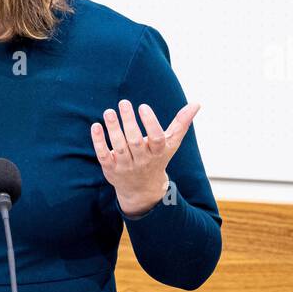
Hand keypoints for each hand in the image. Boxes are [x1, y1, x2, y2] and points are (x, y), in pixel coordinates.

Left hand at [91, 99, 200, 216]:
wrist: (142, 189)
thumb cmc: (157, 159)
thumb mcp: (170, 144)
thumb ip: (181, 124)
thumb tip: (196, 103)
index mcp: (157, 153)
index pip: (156, 138)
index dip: (150, 122)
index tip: (143, 106)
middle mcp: (142, 160)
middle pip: (135, 141)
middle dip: (129, 122)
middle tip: (123, 102)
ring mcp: (126, 166)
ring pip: (119, 147)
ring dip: (113, 129)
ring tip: (109, 111)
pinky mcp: (111, 169)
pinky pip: (104, 155)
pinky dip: (99, 142)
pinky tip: (96, 126)